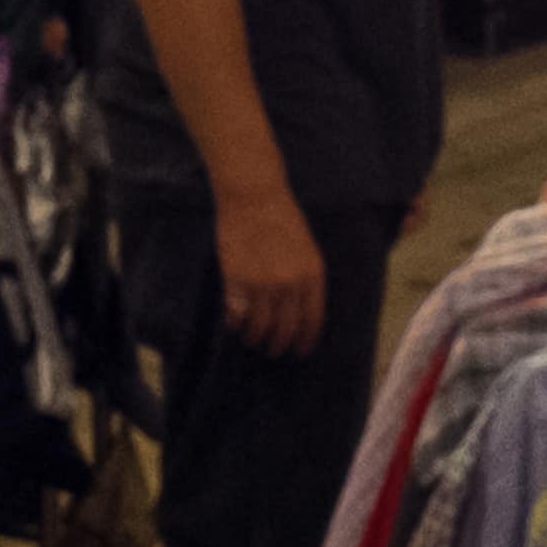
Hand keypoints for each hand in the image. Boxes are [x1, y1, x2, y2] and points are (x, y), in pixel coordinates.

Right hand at [214, 190, 329, 356]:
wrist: (254, 195)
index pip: (312, 320)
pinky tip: (234, 323)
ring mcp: (262, 283)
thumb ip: (305, 279)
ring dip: (255, 337)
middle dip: (279, 344)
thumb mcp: (306, 248)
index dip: (305, 340)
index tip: (300, 351)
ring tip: (251, 338)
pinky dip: (235, 322)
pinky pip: (236, 313)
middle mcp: (290, 284)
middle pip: (285, 329)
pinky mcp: (237, 279)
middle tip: (273, 350)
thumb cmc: (281, 217)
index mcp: (312, 275)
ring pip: (259, 326)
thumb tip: (300, 310)